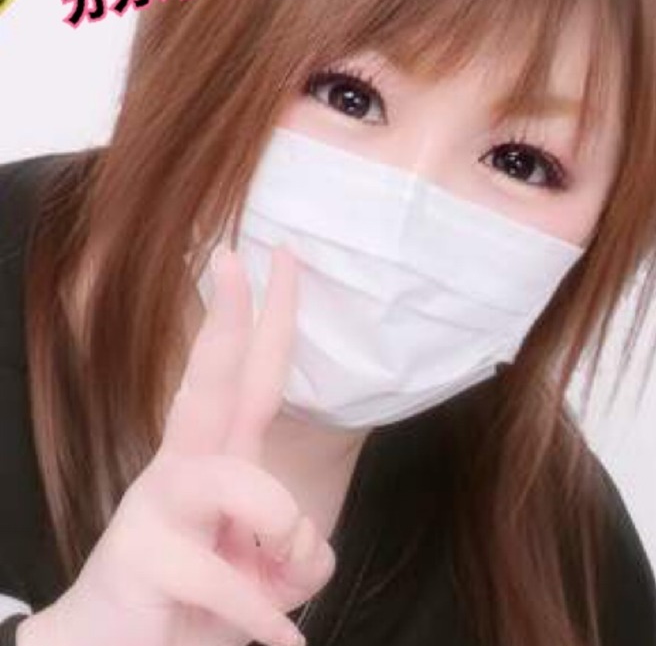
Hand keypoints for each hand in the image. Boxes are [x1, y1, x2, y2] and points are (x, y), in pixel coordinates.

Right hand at [20, 243, 333, 645]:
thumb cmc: (198, 600)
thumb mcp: (269, 571)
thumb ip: (298, 548)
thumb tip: (304, 545)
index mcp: (219, 458)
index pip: (252, 376)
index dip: (269, 318)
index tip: (278, 254)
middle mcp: (185, 467)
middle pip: (211, 382)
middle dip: (227, 319)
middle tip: (232, 256)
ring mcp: (158, 508)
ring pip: (241, 484)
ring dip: (281, 528)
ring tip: (278, 568)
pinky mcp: (145, 560)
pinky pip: (233, 581)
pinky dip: (266, 615)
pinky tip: (278, 640)